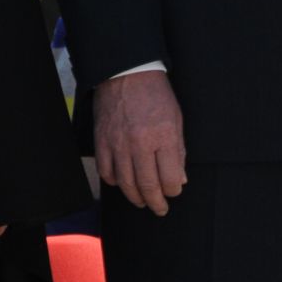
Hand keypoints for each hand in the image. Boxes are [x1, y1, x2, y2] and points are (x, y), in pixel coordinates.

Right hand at [93, 70, 186, 214]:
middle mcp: (140, 143)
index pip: (171, 179)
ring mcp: (118, 144)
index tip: (174, 190)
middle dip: (156, 203)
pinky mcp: (102, 141)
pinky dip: (114, 182)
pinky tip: (122, 182)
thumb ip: (178, 150)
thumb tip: (179, 179)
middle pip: (148, 186)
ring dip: (136, 197)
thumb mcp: (176, 119)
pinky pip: (106, 172)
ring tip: (142, 201)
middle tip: (160, 208)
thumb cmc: (155, 94)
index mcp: (163, 136)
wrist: (126, 73)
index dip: (174, 190)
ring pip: (126, 184)